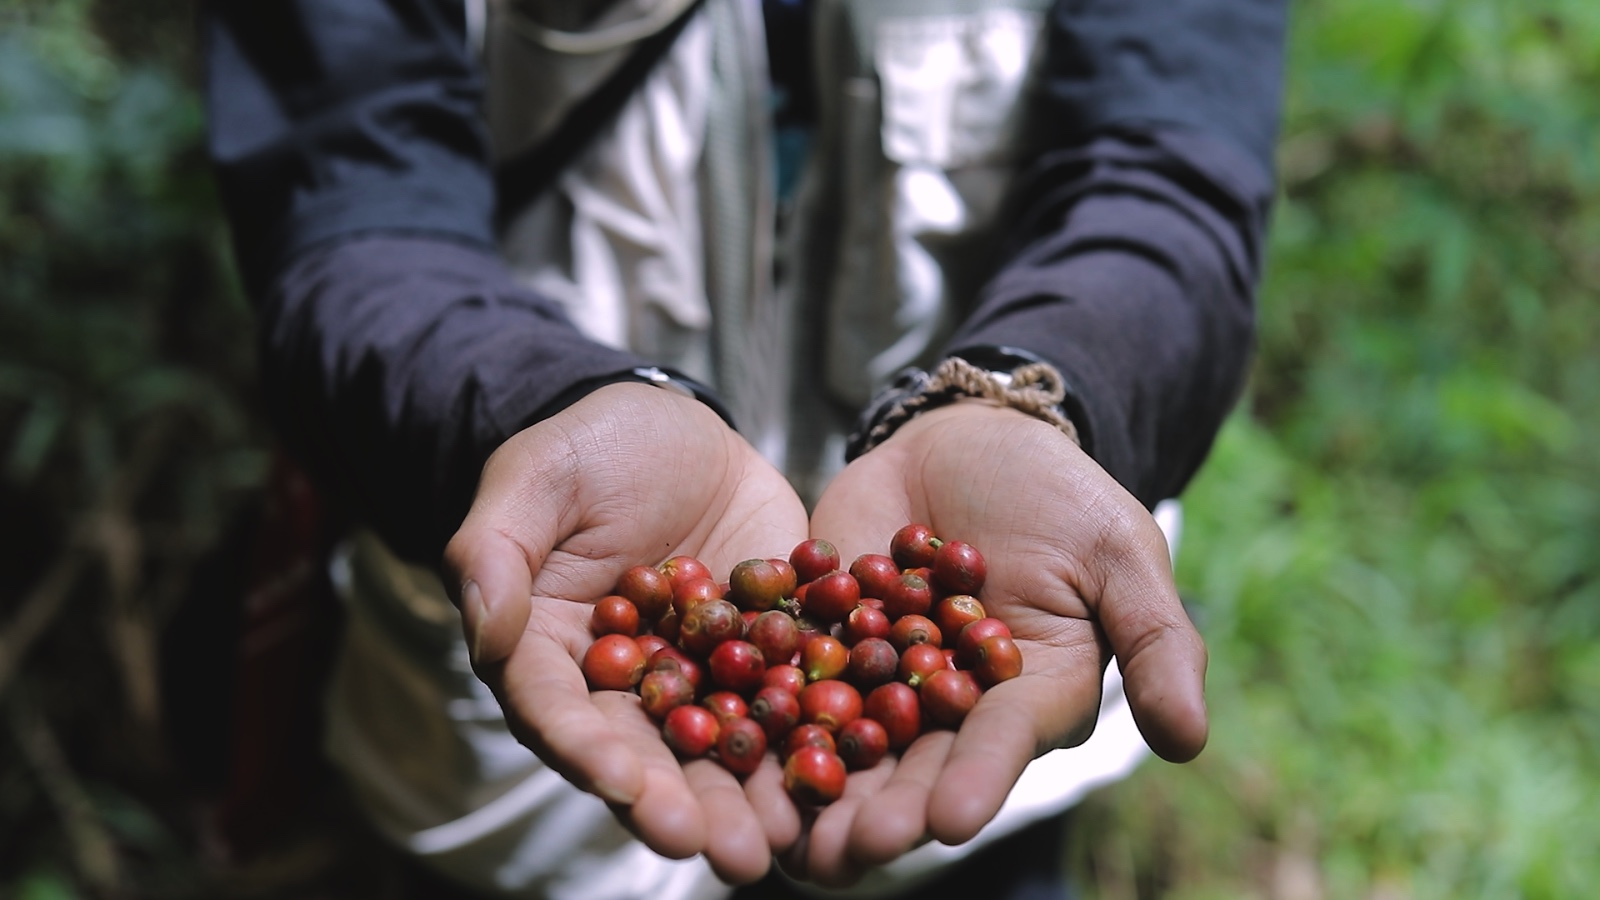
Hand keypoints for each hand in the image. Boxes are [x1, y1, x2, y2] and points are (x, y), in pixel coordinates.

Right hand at [443, 383, 809, 883]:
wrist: (674, 425)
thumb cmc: (585, 448)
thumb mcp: (531, 479)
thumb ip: (494, 553)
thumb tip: (483, 627)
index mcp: (550, 652)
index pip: (559, 713)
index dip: (588, 753)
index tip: (624, 786)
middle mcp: (624, 682)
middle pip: (646, 754)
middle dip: (683, 806)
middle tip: (724, 852)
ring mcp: (699, 671)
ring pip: (719, 746)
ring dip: (749, 798)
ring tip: (782, 843)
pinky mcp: (764, 649)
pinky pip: (790, 694)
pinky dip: (813, 735)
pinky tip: (846, 771)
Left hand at [792, 401, 1207, 884]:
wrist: (969, 437)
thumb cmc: (1061, 496)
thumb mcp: (1120, 553)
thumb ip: (1155, 642)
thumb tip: (1193, 742)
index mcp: (1025, 696)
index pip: (1000, 744)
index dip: (978, 781)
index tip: (951, 822)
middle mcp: (948, 704)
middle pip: (913, 764)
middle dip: (881, 810)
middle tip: (845, 850)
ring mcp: (877, 673)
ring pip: (841, 739)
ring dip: (812, 788)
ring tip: (781, 832)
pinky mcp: (820, 635)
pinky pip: (786, 672)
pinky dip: (757, 705)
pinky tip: (723, 737)